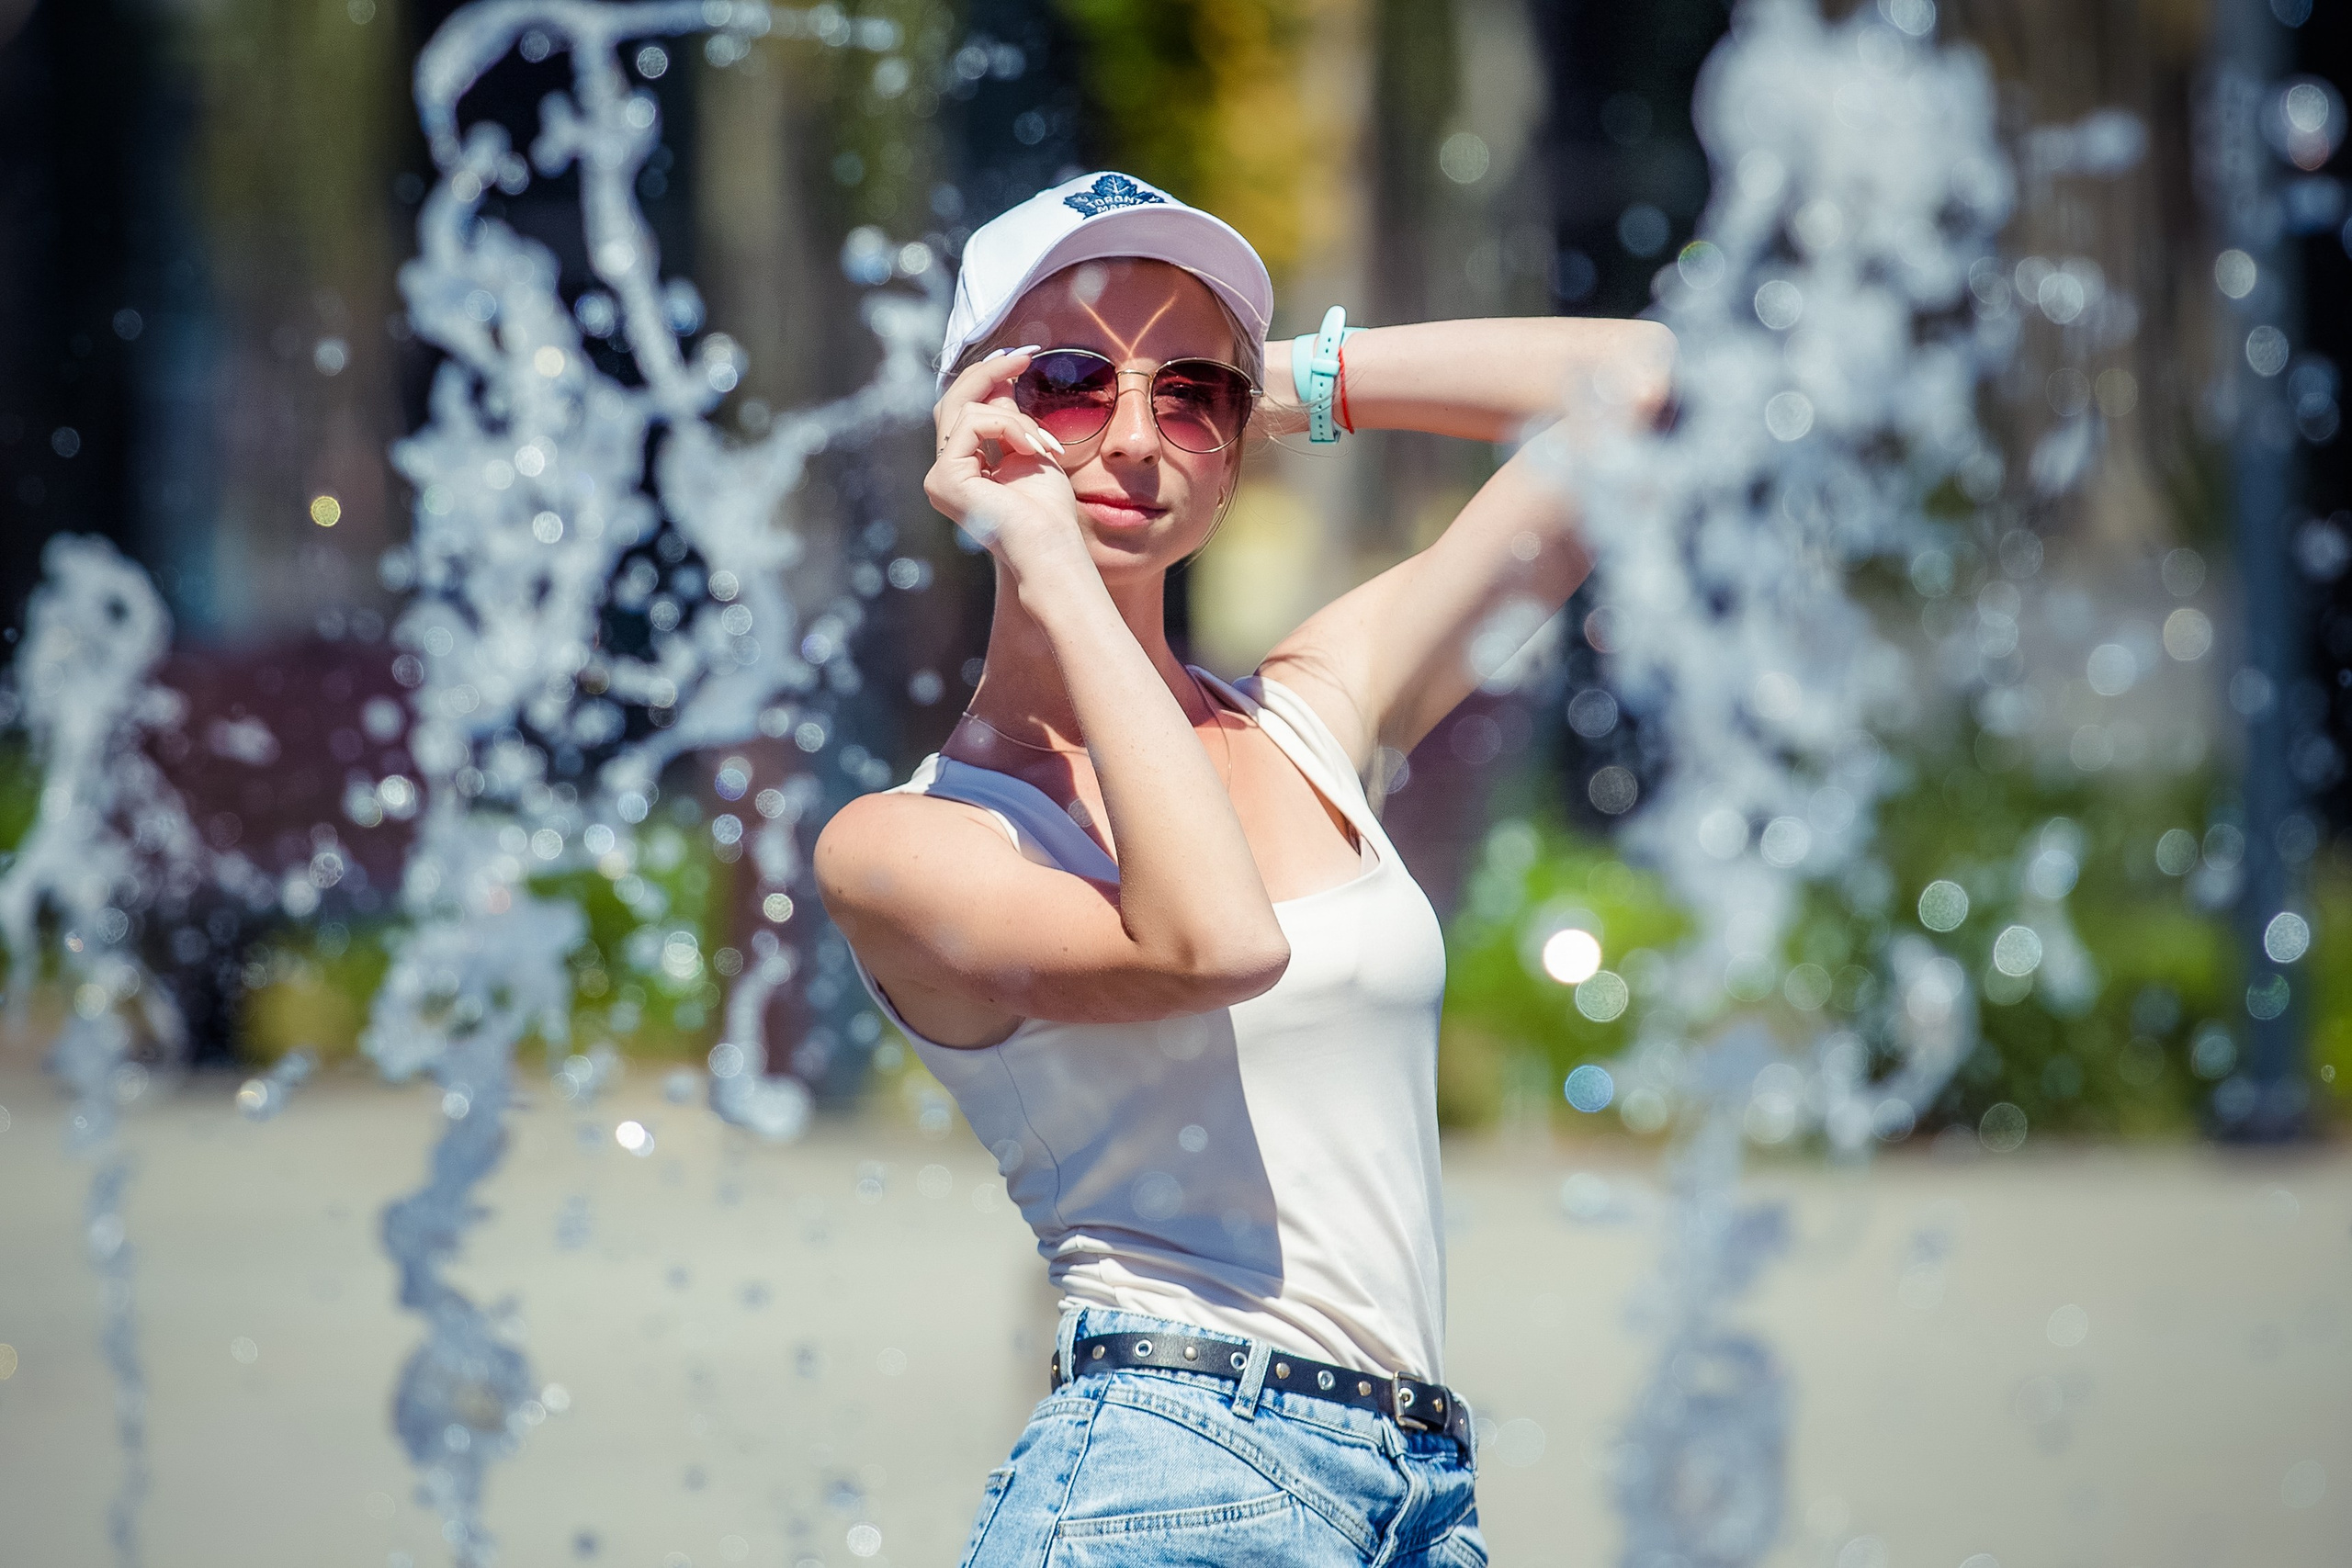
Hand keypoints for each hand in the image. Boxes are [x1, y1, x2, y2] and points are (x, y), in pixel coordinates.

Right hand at [924, 350, 1089, 582]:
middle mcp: (945, 471)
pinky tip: (1031, 450)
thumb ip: (1007, 415)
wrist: (1051, 544)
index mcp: (963, 466)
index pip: (963, 409)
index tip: (1019, 358)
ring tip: (1042, 445)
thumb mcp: (1027, 446)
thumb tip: (999, 377)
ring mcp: (939, 477)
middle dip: (989, 373)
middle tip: (1024, 357)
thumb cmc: (1047, 508)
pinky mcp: (944, 478)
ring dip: (1014, 418)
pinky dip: (1008, 427)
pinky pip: (971, 423)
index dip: (986, 378)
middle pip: (952, 401)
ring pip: (966, 409)